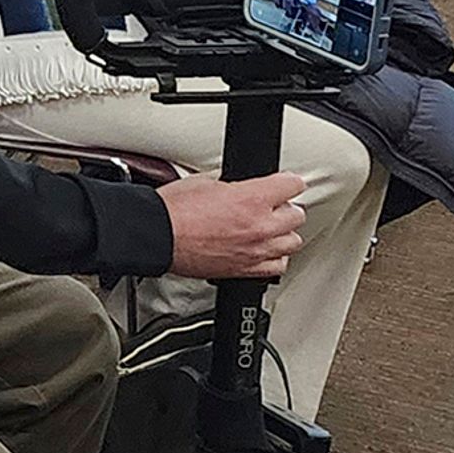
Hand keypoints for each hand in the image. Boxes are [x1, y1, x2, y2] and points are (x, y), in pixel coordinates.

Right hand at [161, 171, 304, 281]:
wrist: (156, 237)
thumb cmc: (172, 211)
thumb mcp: (204, 181)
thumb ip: (232, 185)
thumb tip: (239, 185)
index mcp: (251, 198)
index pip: (293, 185)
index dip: (286, 182)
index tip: (282, 184)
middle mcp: (260, 226)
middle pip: (297, 215)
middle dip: (284, 208)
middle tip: (271, 206)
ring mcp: (255, 251)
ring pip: (292, 242)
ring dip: (282, 234)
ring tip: (268, 229)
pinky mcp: (245, 270)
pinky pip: (278, 267)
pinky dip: (274, 258)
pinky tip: (263, 251)